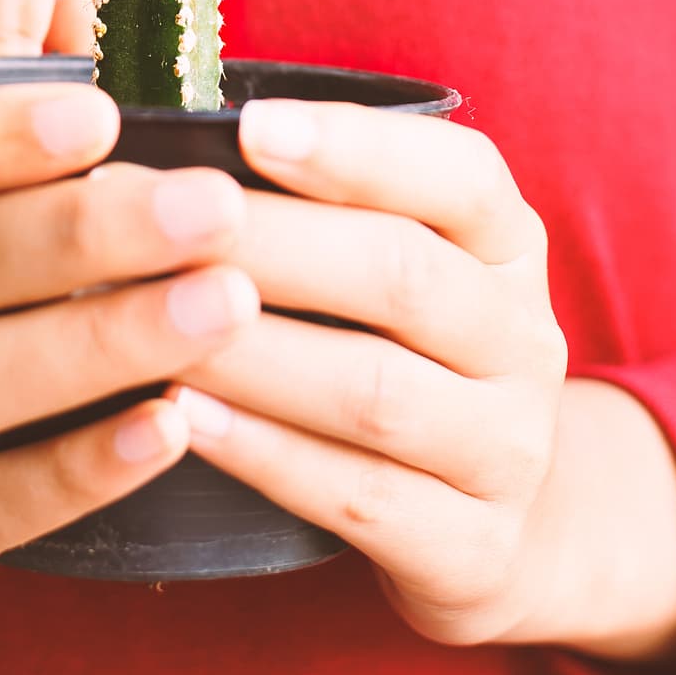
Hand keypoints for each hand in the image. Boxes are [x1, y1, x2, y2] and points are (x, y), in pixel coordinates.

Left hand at [165, 99, 569, 648]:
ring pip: (375, 392)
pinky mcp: (472, 549)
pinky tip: (184, 419)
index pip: (459, 176)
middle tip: (163, 222)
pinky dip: (266, 454)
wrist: (494, 518)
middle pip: (402, 277)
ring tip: (152, 321)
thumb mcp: (390, 254)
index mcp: (507, 243)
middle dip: (272, 244)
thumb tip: (166, 134)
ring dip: (254, 354)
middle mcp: (523, 337)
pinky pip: (360, 496)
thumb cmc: (395, 345)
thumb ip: (313, 193)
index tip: (249, 125)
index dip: (355, 149)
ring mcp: (507, 449)